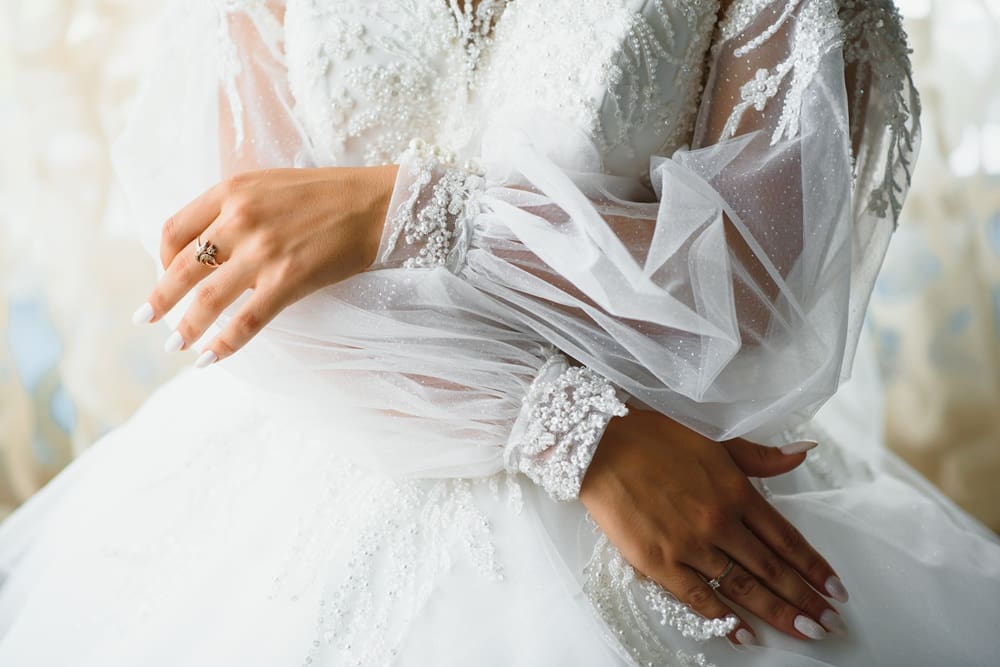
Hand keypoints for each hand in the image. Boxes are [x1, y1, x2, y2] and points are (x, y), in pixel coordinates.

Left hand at [131, 166, 398, 364]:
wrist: (376, 205)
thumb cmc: (326, 195)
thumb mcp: (269, 185)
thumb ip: (234, 209)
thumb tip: (207, 248)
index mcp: (231, 191)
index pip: (174, 229)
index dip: (160, 258)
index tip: (163, 276)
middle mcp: (240, 219)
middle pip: (182, 267)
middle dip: (160, 299)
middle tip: (145, 320)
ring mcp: (264, 251)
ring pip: (209, 299)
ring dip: (187, 328)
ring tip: (176, 346)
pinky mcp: (289, 279)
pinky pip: (247, 320)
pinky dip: (224, 344)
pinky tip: (211, 358)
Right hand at [580, 409, 848, 645]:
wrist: (600, 445)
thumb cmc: (653, 436)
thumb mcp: (713, 439)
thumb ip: (759, 456)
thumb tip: (802, 452)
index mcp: (736, 491)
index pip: (786, 538)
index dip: (813, 567)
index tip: (834, 589)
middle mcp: (720, 522)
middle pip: (772, 570)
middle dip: (805, 599)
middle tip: (830, 624)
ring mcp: (690, 544)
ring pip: (743, 588)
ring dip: (777, 613)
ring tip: (805, 632)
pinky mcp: (658, 561)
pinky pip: (698, 597)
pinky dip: (723, 619)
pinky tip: (745, 633)